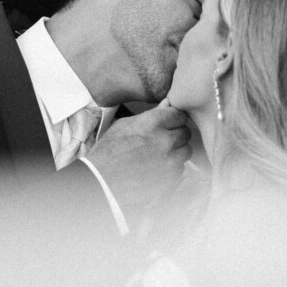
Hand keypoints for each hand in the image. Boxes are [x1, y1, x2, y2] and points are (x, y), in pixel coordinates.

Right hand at [86, 102, 191, 220]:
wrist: (101, 181)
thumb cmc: (108, 152)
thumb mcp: (124, 125)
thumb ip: (150, 115)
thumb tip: (167, 104)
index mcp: (153, 123)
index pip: (180, 115)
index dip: (173, 120)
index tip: (167, 125)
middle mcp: (165, 141)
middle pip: (185, 133)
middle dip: (176, 136)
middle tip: (161, 142)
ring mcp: (170, 162)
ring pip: (185, 152)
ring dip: (176, 153)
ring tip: (158, 156)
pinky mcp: (170, 179)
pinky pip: (180, 170)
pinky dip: (172, 169)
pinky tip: (156, 170)